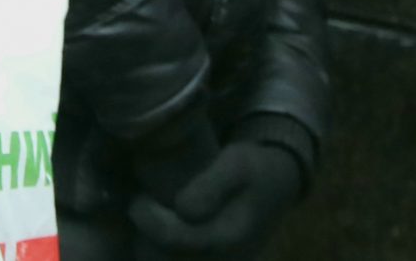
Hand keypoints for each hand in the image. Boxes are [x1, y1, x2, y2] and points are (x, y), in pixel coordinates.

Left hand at [126, 141, 305, 258]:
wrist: (276, 186)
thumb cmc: (253, 169)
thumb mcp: (237, 164)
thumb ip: (211, 186)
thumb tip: (182, 208)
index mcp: (227, 237)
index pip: (172, 239)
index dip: (147, 220)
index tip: (139, 198)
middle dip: (146, 236)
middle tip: (143, 207)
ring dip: (151, 247)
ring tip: (150, 219)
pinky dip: (162, 253)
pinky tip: (159, 233)